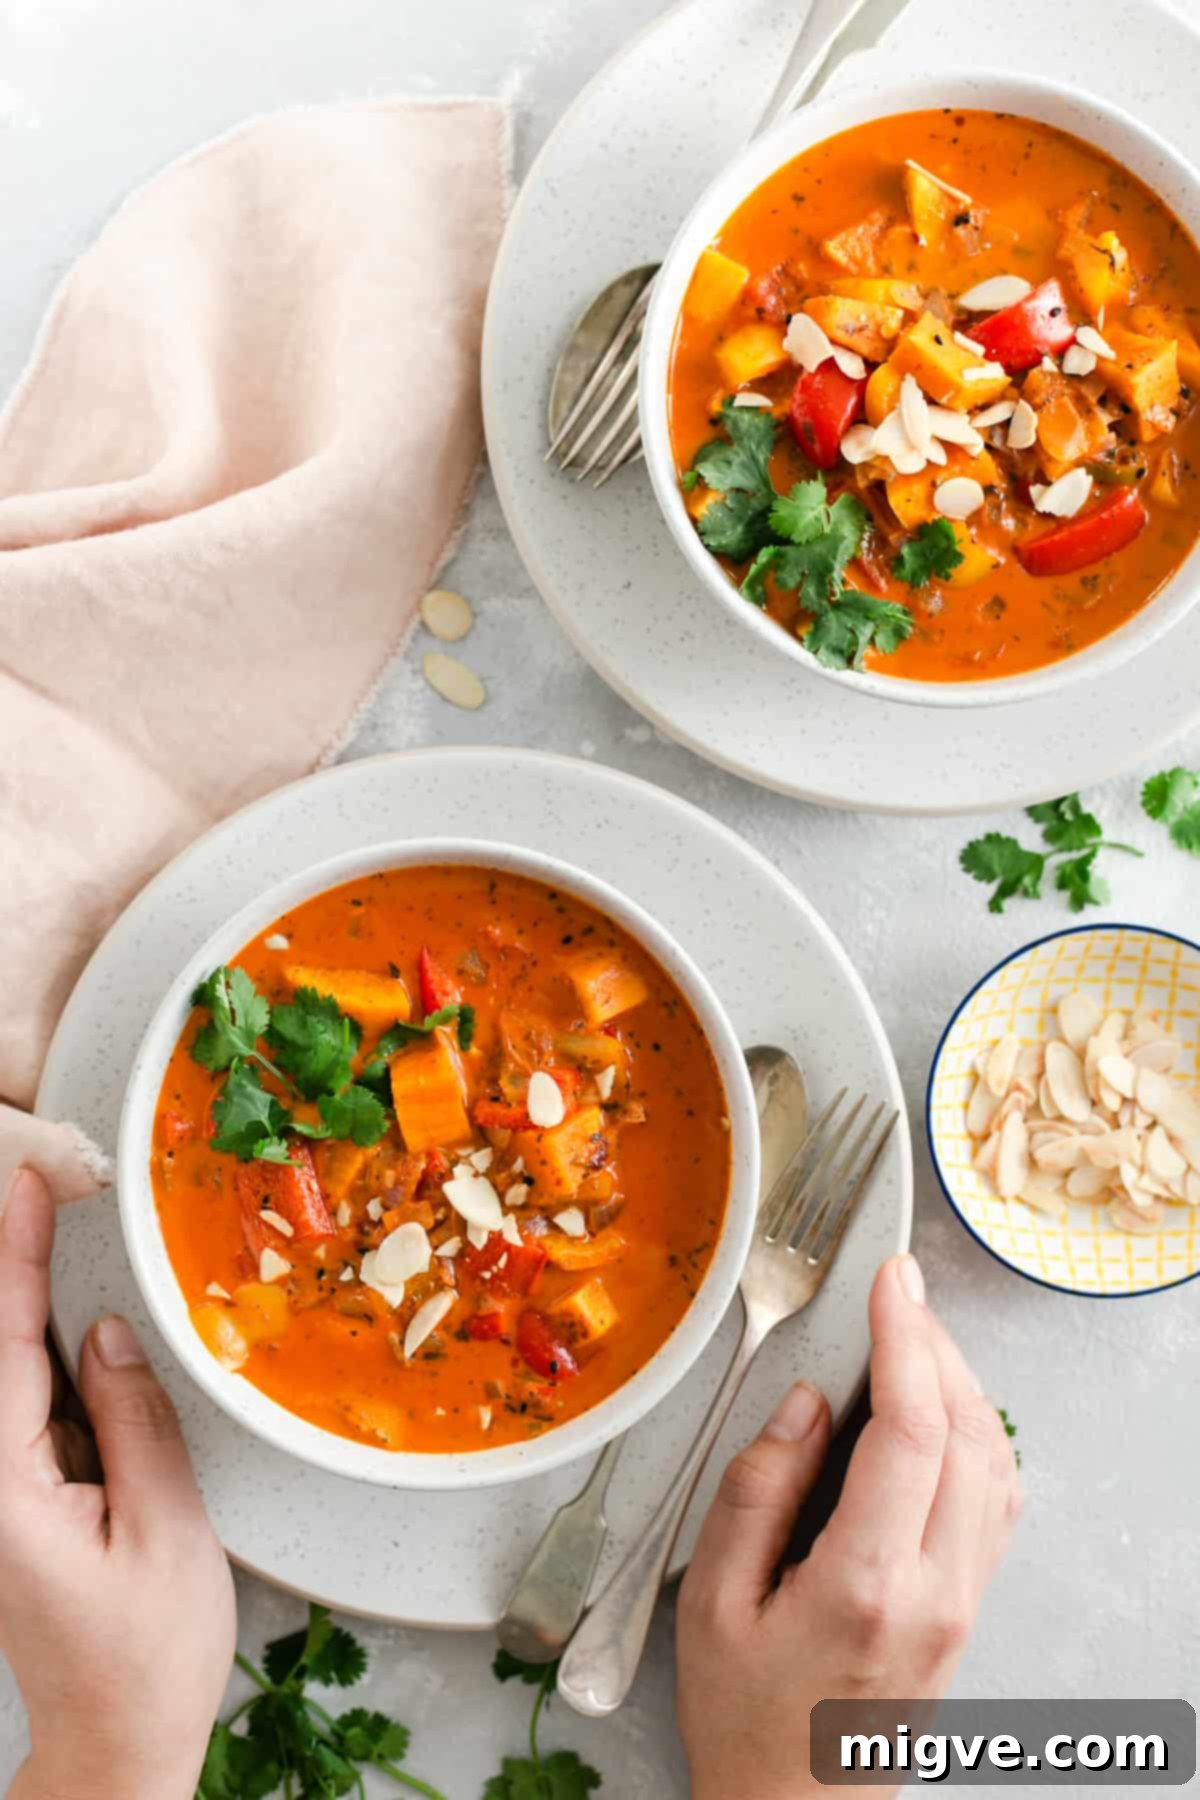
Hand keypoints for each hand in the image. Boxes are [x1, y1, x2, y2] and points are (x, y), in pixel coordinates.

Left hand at [0, 1168, 235, 1799]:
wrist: (115, 1742)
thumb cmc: (145, 1658)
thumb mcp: (165, 1532)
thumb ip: (133, 1422)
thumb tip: (107, 1335)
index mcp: (5, 1492)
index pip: (4, 1347)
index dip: (13, 1256)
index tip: (25, 1185)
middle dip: (12, 1259)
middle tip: (33, 1177)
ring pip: (11, 1371)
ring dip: (28, 1302)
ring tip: (48, 1220)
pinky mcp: (13, 1500)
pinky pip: (28, 1403)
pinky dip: (43, 1349)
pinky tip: (67, 1315)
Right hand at [676, 1253, 1021, 1799]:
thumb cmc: (746, 1716)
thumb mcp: (713, 1601)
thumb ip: (757, 1490)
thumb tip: (803, 1401)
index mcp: (867, 1584)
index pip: (913, 1431)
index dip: (906, 1337)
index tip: (892, 1278)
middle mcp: (937, 1591)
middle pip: (968, 1432)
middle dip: (934, 1342)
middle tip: (895, 1290)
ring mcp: (965, 1602)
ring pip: (995, 1459)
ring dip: (960, 1381)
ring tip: (909, 1334)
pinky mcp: (971, 1607)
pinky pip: (998, 1497)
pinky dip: (976, 1431)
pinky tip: (939, 1408)